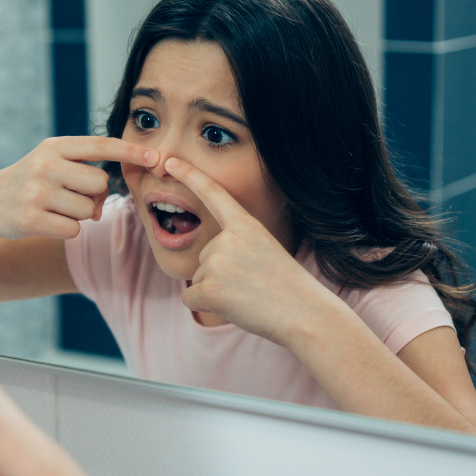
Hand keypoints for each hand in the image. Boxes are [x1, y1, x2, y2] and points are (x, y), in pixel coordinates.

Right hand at [0, 136, 156, 239]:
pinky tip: (47, 221)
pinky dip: (66, 230)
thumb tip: (103, 200)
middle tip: (71, 197)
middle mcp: (45, 165)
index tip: (156, 156)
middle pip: (99, 183)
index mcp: (54, 146)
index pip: (100, 145)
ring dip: (79, 215)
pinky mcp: (31, 219)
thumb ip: (83, 169)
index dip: (130, 151)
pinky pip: (73, 230)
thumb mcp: (52, 161)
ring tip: (54, 208)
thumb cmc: (30, 181)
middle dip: (93, 196)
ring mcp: (37, 192)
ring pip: (87, 210)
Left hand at [167, 158, 339, 346]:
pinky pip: (190, 297)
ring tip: (249, 295)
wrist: (306, 314)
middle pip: (204, 257)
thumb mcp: (266, 251)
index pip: (213, 193)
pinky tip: (234, 306)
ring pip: (198, 278)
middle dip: (220, 275)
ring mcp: (217, 262)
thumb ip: (236, 247)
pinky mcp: (209, 288)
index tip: (169, 161)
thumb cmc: (288, 288)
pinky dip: (206, 306)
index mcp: (246, 225)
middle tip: (253, 285)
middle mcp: (228, 238)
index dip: (189, 175)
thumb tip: (208, 264)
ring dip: (216, 292)